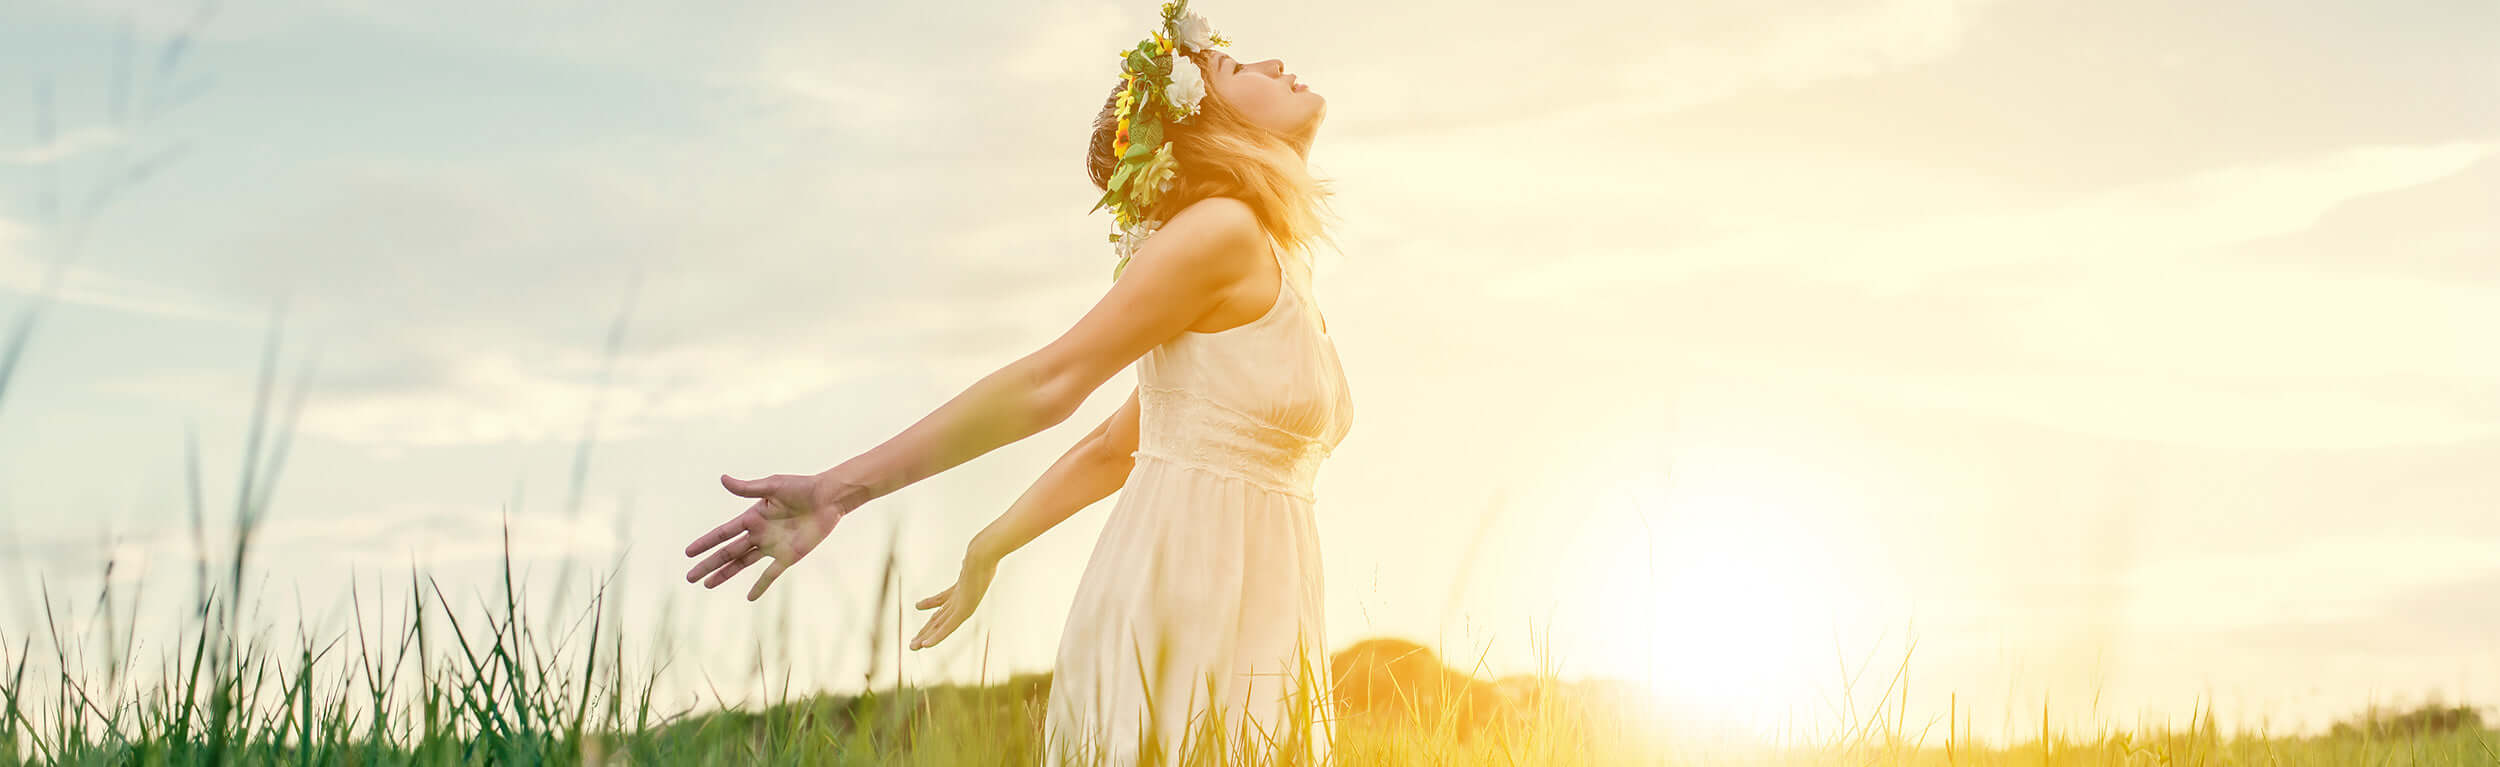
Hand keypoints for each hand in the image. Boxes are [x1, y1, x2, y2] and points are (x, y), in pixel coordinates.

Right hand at [685, 472, 852, 600]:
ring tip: (707, 585)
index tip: (688, 552)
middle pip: (728, 552)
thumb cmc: (801, 487)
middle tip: (690, 577)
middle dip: (708, 565)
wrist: (829, 498)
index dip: (705, 543)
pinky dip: (761, 585)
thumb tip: (723, 479)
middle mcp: (758, 534)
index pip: (722, 533)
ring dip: (725, 575)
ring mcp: (772, 546)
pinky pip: (771, 574)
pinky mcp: (789, 556)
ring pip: (743, 564)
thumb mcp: (772, 486)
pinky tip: (749, 597)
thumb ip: (747, 488)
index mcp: (752, 517)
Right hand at [910, 546, 1000, 650]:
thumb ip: (968, 564)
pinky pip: (947, 627)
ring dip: (926, 637)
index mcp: (960, 591)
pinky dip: (937, 636)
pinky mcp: (964, 611)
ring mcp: (962, 607)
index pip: (942, 600)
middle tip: (913, 643)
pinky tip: (926, 645)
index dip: (930, 603)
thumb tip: (969, 556)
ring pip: (939, 626)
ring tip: (914, 647)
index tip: (918, 605)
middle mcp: (960, 602)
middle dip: (925, 631)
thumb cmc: (982, 555)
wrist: (983, 557)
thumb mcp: (972, 562)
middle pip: (938, 619)